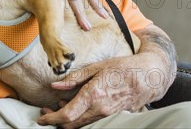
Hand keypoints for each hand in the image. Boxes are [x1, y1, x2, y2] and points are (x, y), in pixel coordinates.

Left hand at [37, 53, 162, 127]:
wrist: (149, 77)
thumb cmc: (123, 68)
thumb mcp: (97, 67)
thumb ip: (74, 78)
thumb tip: (55, 85)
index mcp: (94, 95)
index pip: (67, 115)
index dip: (51, 119)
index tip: (41, 118)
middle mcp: (100, 109)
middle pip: (72, 124)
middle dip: (56, 120)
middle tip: (46, 110)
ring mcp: (108, 115)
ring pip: (81, 124)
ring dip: (67, 119)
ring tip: (59, 105)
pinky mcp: (113, 117)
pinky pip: (92, 121)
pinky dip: (80, 117)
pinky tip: (75, 105)